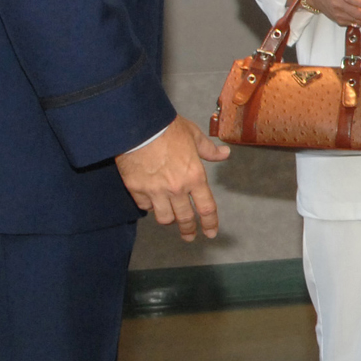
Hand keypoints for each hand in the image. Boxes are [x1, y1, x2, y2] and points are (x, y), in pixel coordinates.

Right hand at [116, 114, 229, 240]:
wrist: (138, 125)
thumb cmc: (167, 128)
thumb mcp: (193, 135)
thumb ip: (209, 150)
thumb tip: (225, 154)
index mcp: (194, 176)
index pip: (206, 208)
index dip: (210, 223)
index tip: (210, 233)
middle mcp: (176, 188)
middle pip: (185, 218)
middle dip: (189, 230)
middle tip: (190, 236)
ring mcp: (155, 191)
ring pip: (164, 218)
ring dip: (169, 220)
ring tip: (170, 219)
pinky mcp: (136, 189)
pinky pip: (145, 206)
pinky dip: (149, 206)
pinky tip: (151, 202)